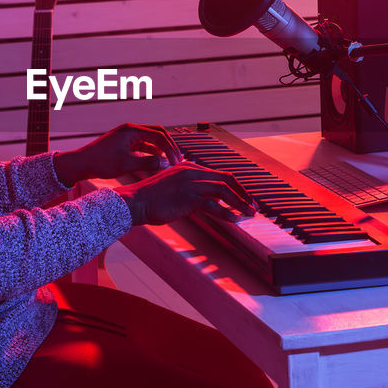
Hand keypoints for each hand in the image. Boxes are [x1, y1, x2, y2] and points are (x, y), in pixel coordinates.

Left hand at [53, 123, 183, 185]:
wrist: (80, 164)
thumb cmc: (100, 163)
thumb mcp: (125, 165)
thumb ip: (147, 163)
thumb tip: (166, 164)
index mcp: (131, 131)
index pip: (159, 135)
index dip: (171, 148)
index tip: (177, 162)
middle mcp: (131, 130)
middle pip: (158, 134)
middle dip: (170, 146)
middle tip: (179, 160)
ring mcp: (127, 136)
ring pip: (152, 139)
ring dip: (162, 149)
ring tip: (172, 162)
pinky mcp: (125, 144)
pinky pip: (144, 145)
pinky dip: (153, 152)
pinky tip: (159, 163)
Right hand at [114, 163, 256, 225]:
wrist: (134, 202)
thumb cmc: (152, 199)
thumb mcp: (175, 188)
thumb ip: (193, 190)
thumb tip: (211, 201)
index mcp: (189, 167)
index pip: (220, 174)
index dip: (236, 187)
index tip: (245, 198)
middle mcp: (191, 171)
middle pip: (226, 179)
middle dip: (243, 194)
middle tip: (253, 206)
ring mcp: (190, 183)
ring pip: (223, 190)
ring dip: (239, 203)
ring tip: (249, 213)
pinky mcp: (187, 197)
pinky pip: (212, 205)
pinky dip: (226, 213)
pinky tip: (234, 220)